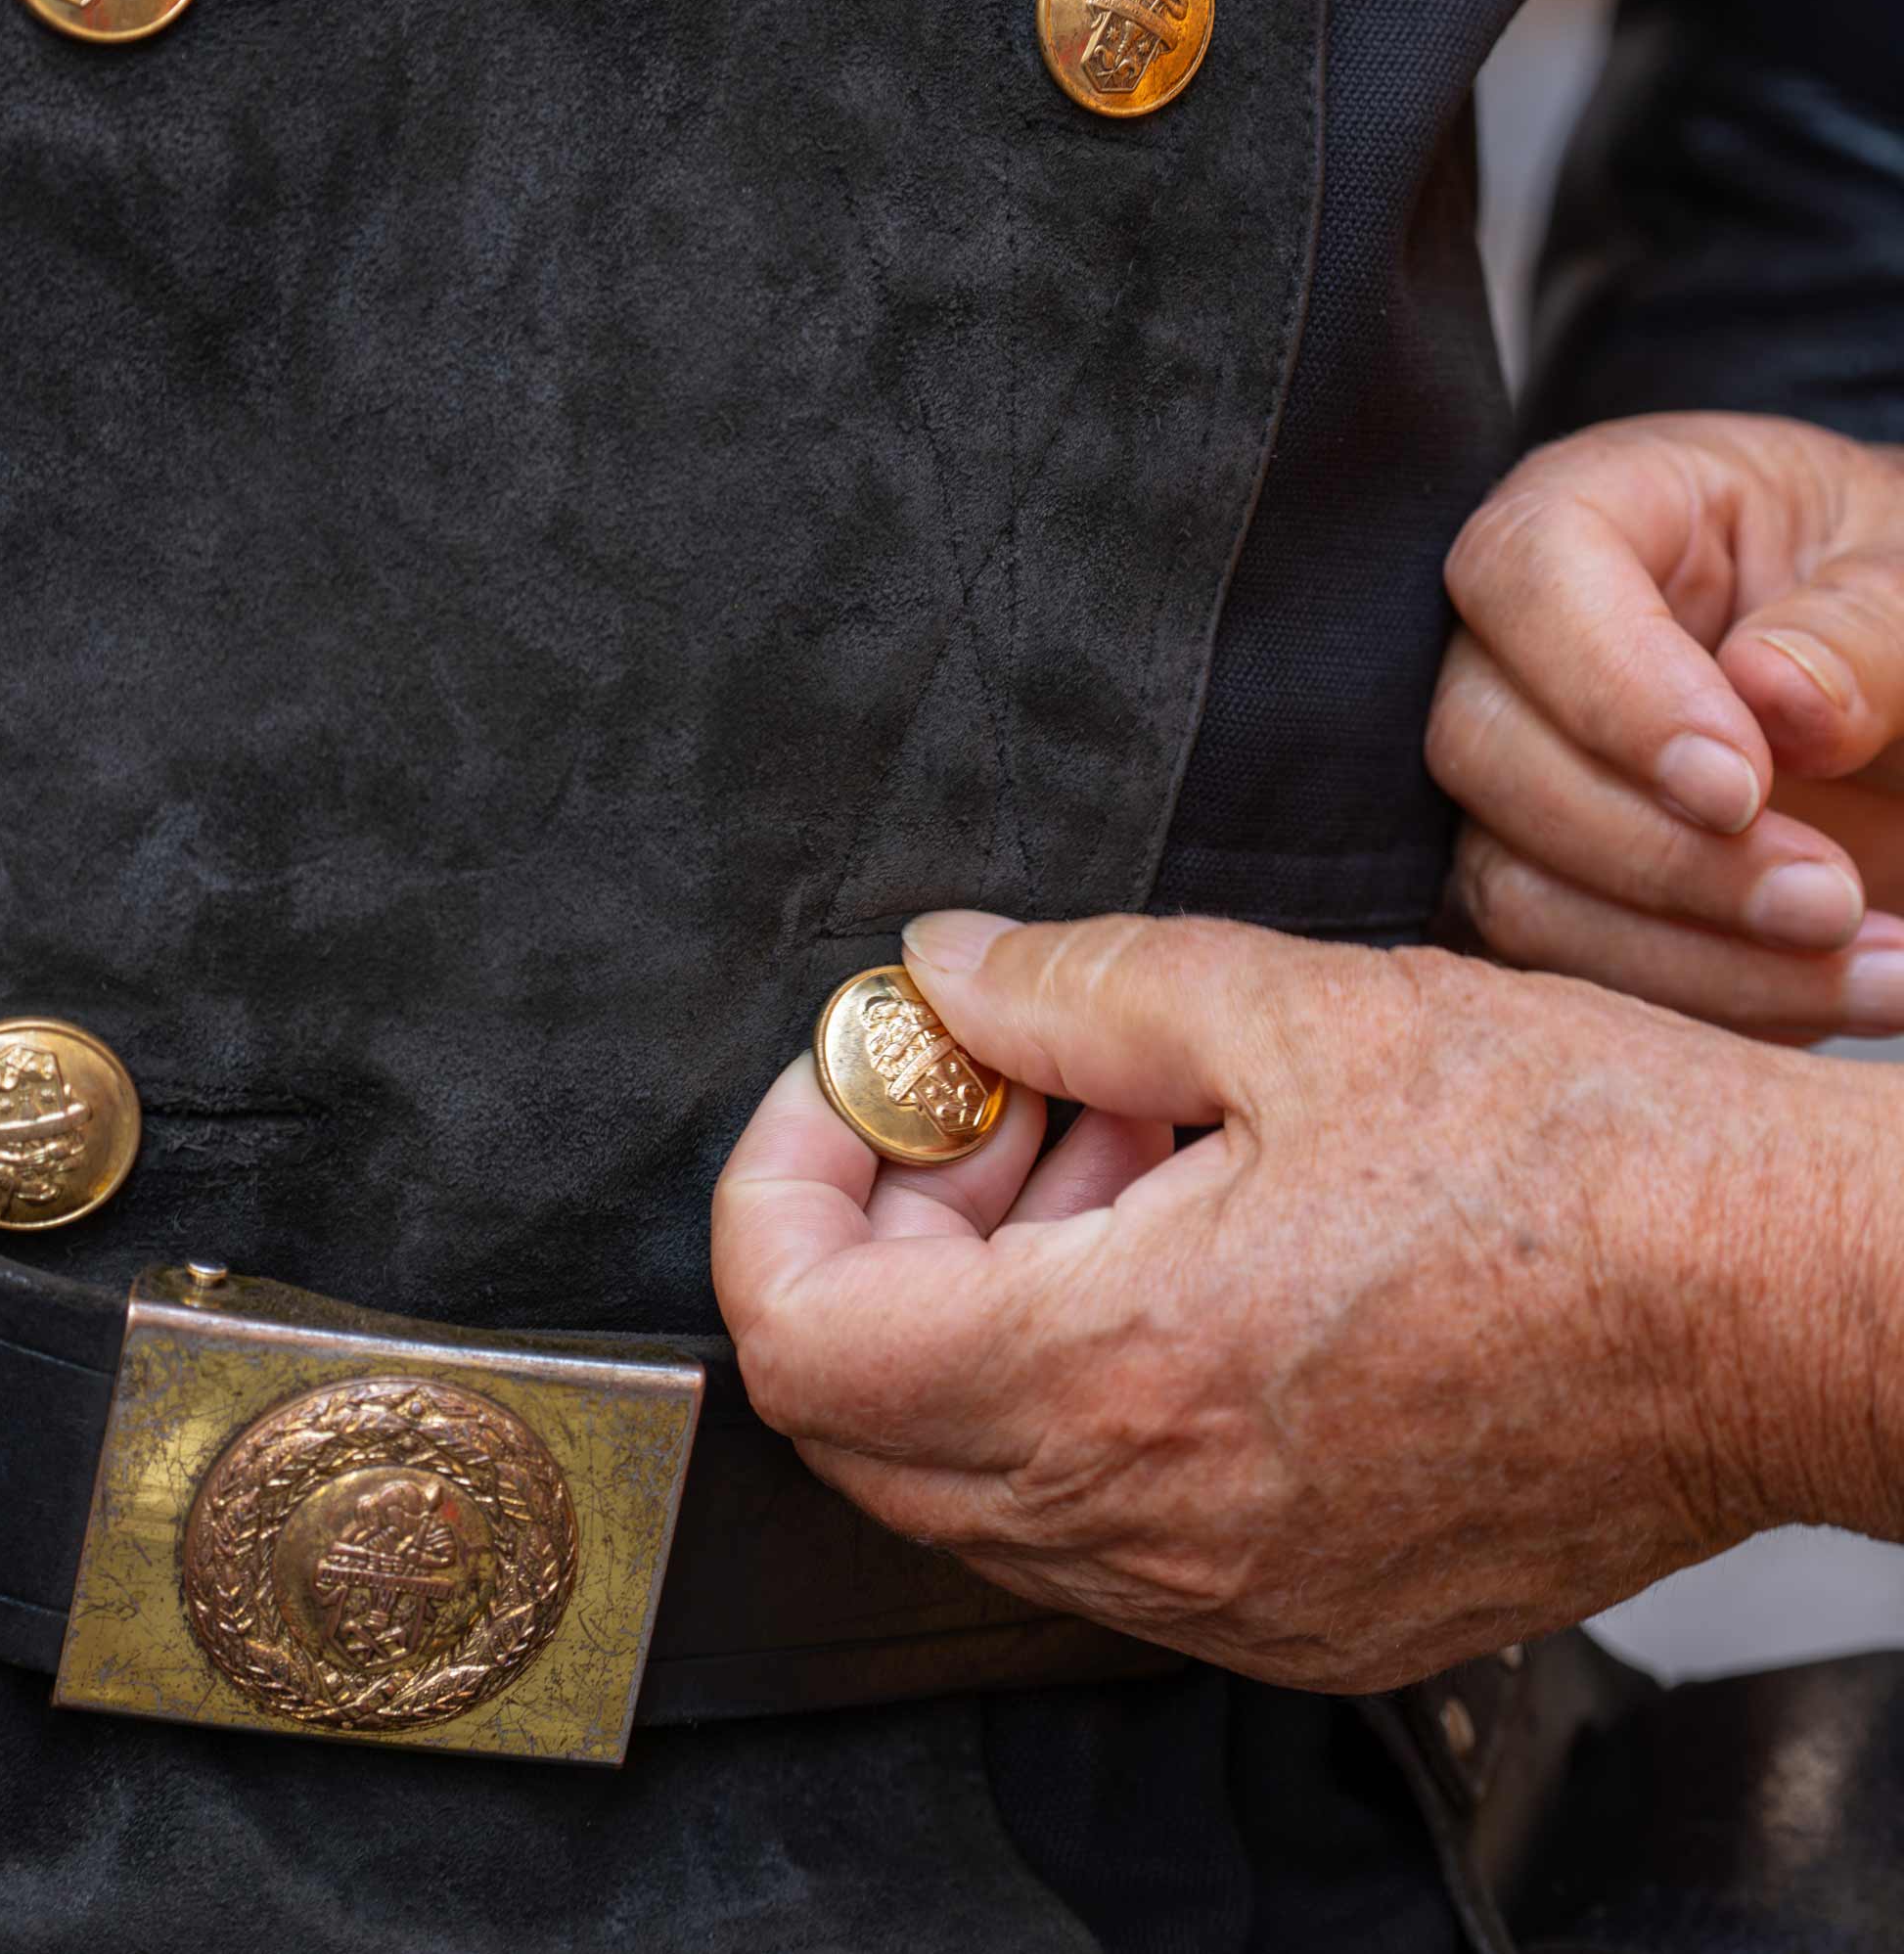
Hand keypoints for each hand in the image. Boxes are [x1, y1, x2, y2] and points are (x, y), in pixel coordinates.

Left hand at [714, 911, 1903, 1690]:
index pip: (803, 1337)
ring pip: (982, 1471)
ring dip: (1000, 1298)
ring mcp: (1228, 1596)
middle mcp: (1157, 1524)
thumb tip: (941, 967)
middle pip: (868, 1414)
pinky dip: (1093, 1384)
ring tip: (1139, 1149)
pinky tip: (1208, 1250)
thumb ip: (1076, 984)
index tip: (862, 1080)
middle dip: (897, 1227)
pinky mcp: (1302, 1612)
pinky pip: (1107, 1520)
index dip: (785, 1183)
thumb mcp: (1305, 1008)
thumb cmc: (1597, 1160)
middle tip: (1012, 1096)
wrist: (1796, 1311)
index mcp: (1128, 1369)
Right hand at [1427, 415, 1903, 1039]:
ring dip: (1692, 955)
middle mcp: (1516, 642)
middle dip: (1656, 852)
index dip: (1610, 685)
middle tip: (1827, 897)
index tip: (1740, 785)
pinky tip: (1844, 991)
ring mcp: (1509, 777)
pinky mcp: (1536, 889)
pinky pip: (1565, 974)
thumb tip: (1777, 696)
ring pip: (1508, 884)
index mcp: (1603, 511)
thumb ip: (1868, 629)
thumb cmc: (1896, 615)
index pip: (1525, 572)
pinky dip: (1707, 1003)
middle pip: (1481, 745)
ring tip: (1871, 964)